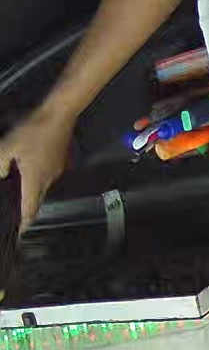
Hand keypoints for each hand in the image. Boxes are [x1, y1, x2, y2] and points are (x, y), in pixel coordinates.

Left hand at [0, 109, 75, 232]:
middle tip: (15, 215)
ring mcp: (56, 171)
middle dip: (27, 209)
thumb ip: (0, 164)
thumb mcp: (7, 146)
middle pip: (36, 201)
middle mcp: (48, 180)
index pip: (30, 209)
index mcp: (34, 180)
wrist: (59, 116)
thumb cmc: (33, 131)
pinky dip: (37, 180)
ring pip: (41, 188)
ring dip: (31, 193)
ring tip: (19, 192)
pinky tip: (29, 169)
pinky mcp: (60, 163)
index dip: (24, 224)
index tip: (20, 233)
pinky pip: (47, 177)